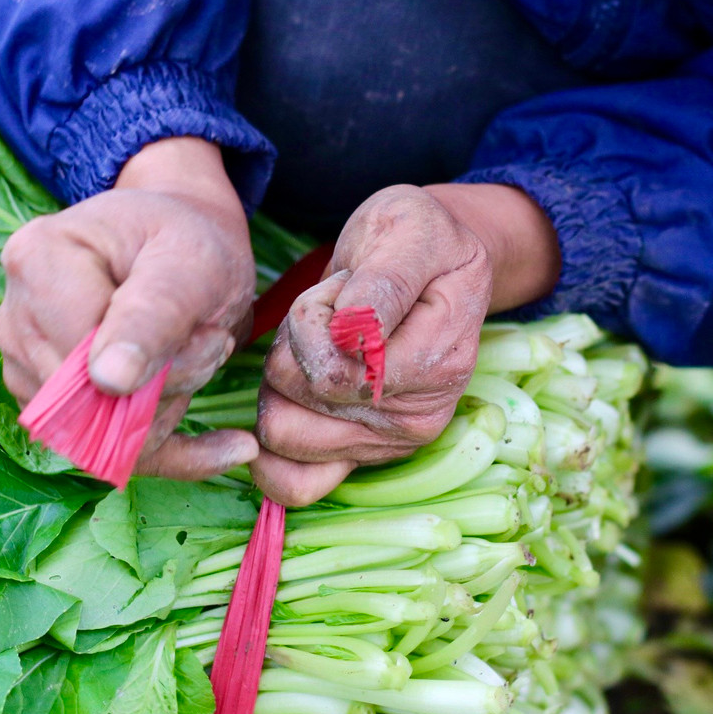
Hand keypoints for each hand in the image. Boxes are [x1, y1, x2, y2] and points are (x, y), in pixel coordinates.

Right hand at [0, 137, 258, 478]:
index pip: (86, 356)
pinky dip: (171, 450)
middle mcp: (15, 317)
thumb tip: (107, 381)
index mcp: (37, 261)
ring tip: (199, 358)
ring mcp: (22, 363)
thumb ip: (153, 316)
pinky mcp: (46, 402)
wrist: (180, 244)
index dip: (159, 367)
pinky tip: (228, 446)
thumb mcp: (190, 264)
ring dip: (167, 412)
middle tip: (213, 344)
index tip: (212, 335)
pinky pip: (105, 454)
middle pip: (86, 402)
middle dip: (167, 391)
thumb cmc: (186, 241)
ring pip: (96, 436)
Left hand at [252, 182, 559, 505]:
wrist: (430, 261)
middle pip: (300, 398)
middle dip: (294, 345)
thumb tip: (349, 334)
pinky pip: (295, 483)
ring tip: (323, 340)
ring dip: (285, 375)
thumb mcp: (409, 231)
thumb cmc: (417, 240)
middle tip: (330, 312)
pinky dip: (273, 442)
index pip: (335, 369)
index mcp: (439, 361)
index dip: (315, 318)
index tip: (345, 286)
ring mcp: (388, 443)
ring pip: (282, 428)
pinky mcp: (359, 457)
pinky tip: (290, 393)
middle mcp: (419, 416)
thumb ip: (382, 283)